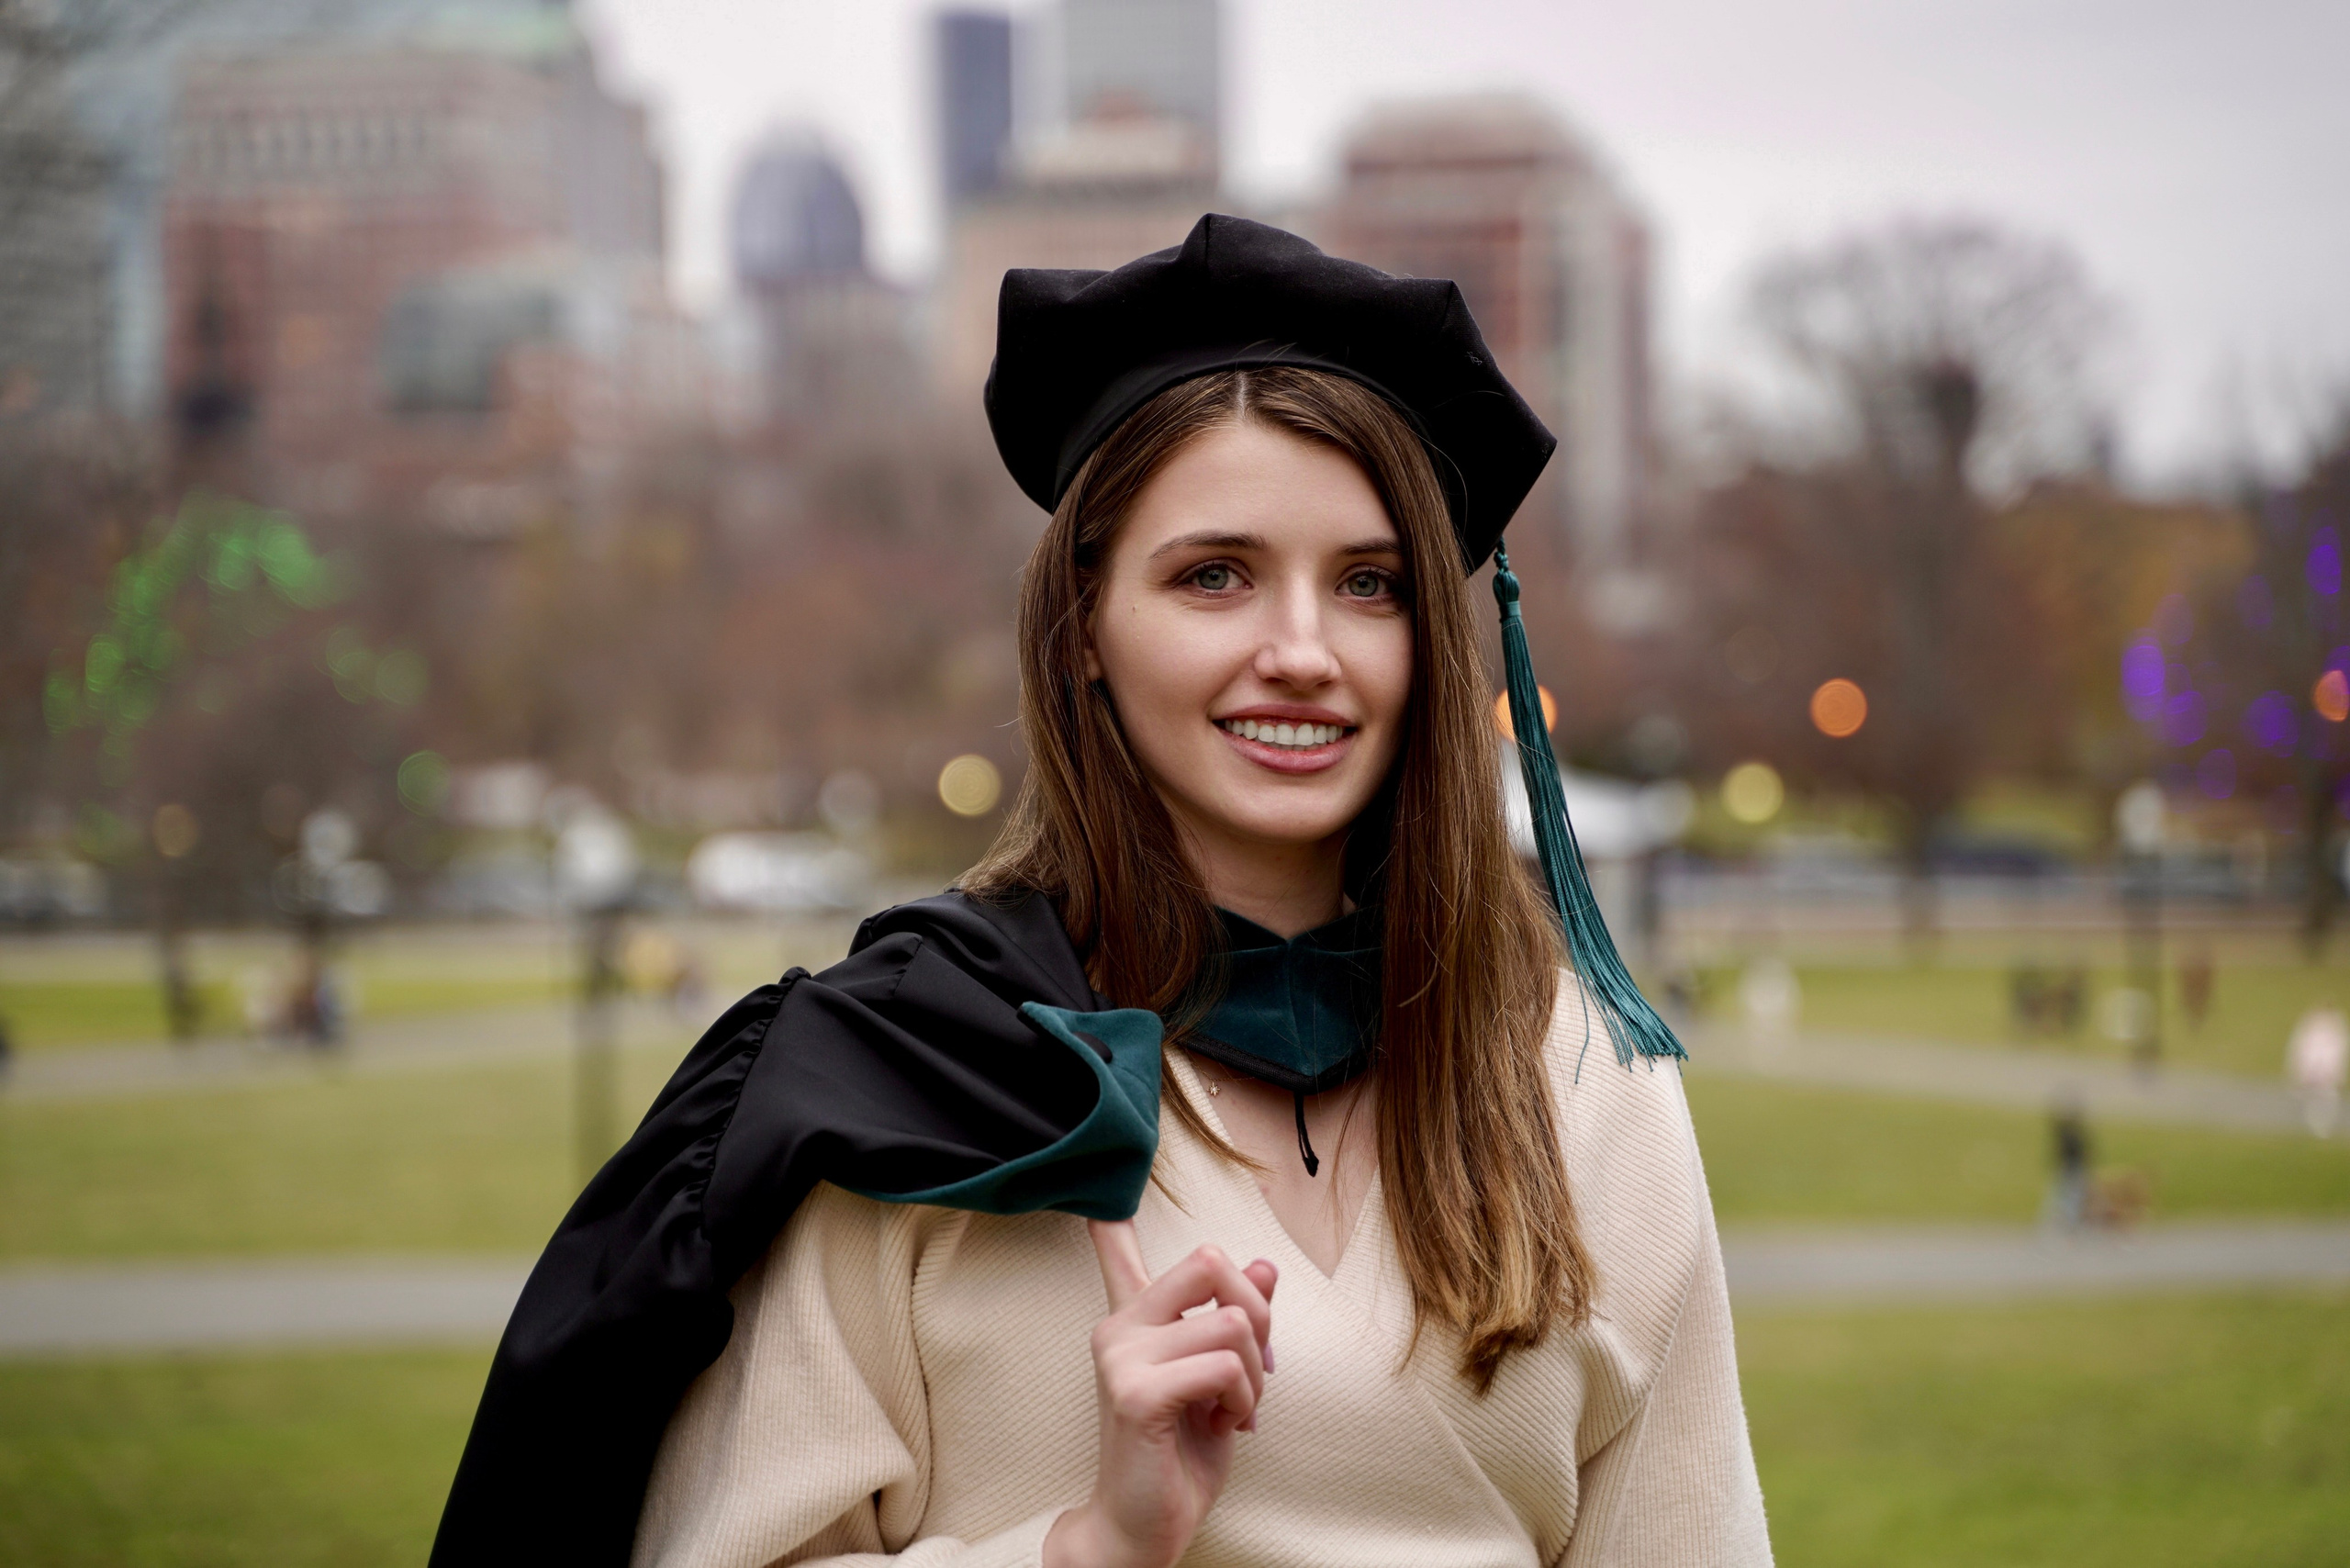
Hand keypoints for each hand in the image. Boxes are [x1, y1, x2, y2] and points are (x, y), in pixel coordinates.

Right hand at [1042, 1221, 1278, 1567]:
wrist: (1144, 1527)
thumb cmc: (1180, 1453)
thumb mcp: (1221, 1378)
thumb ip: (1233, 1321)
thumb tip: (1264, 1264)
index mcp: (1134, 1320)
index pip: (1118, 1252)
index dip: (1114, 1224)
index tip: (1102, 1203)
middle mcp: (1119, 1328)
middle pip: (1209, 1262)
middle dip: (1256, 1311)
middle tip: (1254, 1366)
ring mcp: (1122, 1357)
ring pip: (1231, 1322)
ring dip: (1256, 1373)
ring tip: (1236, 1407)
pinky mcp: (1136, 1393)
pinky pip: (1224, 1365)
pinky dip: (1245, 1397)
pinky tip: (1228, 1423)